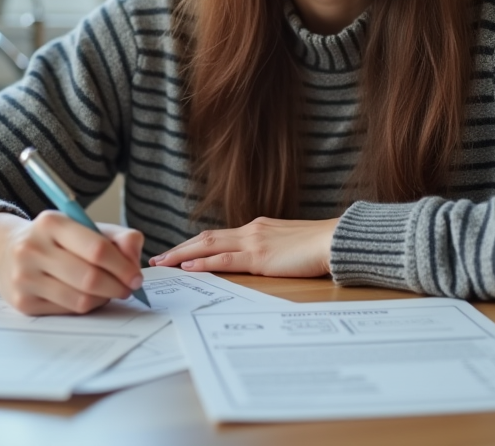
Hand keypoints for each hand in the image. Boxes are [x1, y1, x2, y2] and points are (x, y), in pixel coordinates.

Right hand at [0, 211, 144, 315]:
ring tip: (109, 291)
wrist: (7, 252)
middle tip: (128, 288)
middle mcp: (32, 248)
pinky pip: (67, 310)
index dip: (123, 266)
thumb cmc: (56, 240)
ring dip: (104, 299)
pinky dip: (86, 306)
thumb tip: (135, 258)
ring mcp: (24, 277)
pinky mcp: (22, 302)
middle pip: (90, 278)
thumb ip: (119, 237)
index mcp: (51, 222)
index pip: (97, 249)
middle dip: (117, 286)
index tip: (136, 276)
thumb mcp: (85, 228)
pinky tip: (87, 296)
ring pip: (80, 299)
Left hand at [148, 217, 338, 276]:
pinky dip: (203, 262)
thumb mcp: (289, 245)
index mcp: (257, 228)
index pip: (218, 235)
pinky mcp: (259, 257)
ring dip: (182, 254)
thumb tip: (264, 260)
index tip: (177, 251)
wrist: (335, 240)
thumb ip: (272, 249)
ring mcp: (253, 242)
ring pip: (208, 245)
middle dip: (180, 247)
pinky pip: (224, 260)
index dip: (195, 244)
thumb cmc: (318, 246)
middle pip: (206, 237)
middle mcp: (251, 230)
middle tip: (158, 257)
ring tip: (162, 262)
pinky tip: (187, 266)